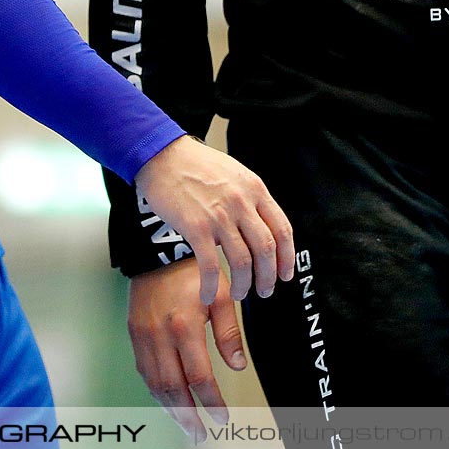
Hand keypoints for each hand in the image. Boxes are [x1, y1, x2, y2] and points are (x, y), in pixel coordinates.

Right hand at [128, 260, 248, 439]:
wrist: (157, 251)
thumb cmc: (193, 272)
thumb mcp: (221, 296)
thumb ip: (230, 333)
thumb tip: (238, 366)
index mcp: (184, 327)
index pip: (198, 377)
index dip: (211, 402)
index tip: (223, 418)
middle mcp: (159, 336)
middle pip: (173, 389)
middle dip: (188, 416)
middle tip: (201, 434)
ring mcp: (143, 337)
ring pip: (155, 384)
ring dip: (171, 409)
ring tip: (187, 425)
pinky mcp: (134, 335)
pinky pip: (144, 372)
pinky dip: (157, 392)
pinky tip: (169, 401)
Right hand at [133, 135, 295, 304]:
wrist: (162, 154)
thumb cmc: (194, 164)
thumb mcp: (233, 173)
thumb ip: (249, 197)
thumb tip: (261, 226)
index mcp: (254, 188)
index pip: (282, 229)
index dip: (287, 257)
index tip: (285, 274)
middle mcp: (241, 202)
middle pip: (266, 249)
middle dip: (269, 276)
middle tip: (265, 290)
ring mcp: (219, 215)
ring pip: (243, 261)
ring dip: (244, 285)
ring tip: (240, 294)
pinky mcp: (196, 226)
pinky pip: (211, 266)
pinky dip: (212, 286)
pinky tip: (208, 295)